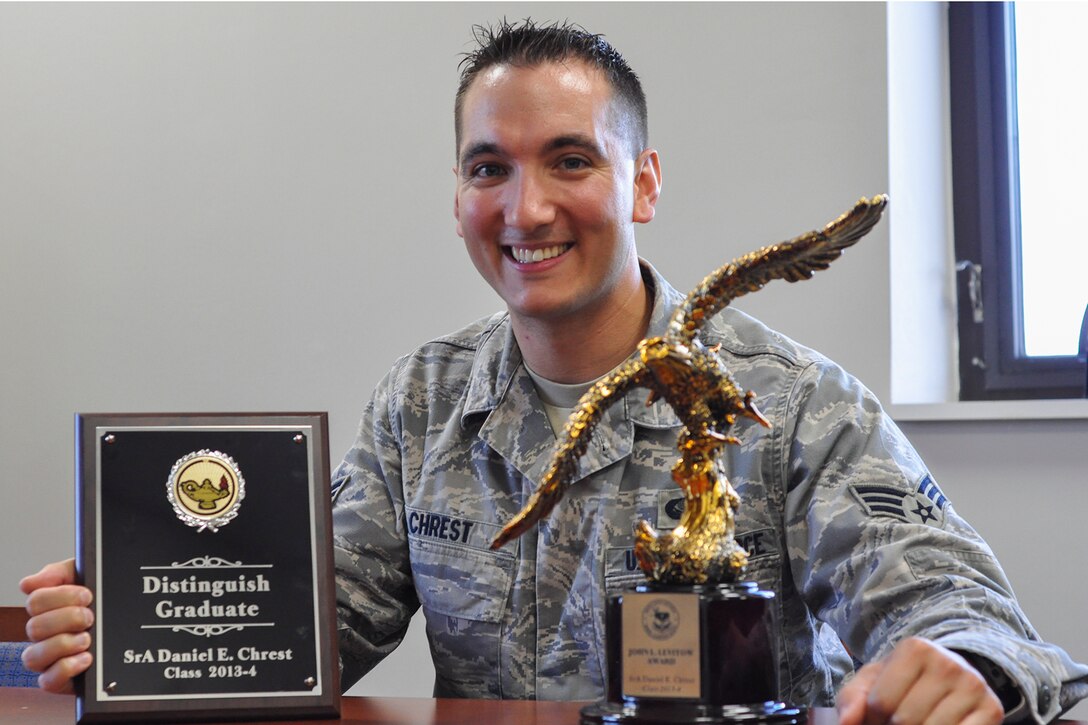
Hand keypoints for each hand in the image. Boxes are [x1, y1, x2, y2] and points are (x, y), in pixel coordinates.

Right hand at [19, 558, 93, 693]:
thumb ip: (61, 573)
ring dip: (63, 644)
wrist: (137, 629)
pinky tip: (86, 658)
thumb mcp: (89, 578)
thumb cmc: (105, 602)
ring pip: (32, 657)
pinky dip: (66, 669)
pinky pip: (47, 682)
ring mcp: (50, 659)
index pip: (36, 601)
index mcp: (49, 609)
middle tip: (90, 617)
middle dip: (67, 619)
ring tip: (88, 639)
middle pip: (34, 628)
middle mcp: (44, 635)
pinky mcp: (61, 680)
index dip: (61, 597)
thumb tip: (28, 584)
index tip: (87, 595)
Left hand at [837, 637, 1003, 724]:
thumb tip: (847, 722)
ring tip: (917, 723)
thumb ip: (852, 699)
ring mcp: (973, 687)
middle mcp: (948, 663)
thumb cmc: (903, 682)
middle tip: (896, 723)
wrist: (949, 680)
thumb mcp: (873, 681)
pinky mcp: (993, 710)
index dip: (873, 718)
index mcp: (915, 649)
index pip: (880, 703)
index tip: (878, 715)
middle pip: (906, 721)